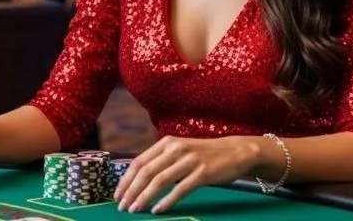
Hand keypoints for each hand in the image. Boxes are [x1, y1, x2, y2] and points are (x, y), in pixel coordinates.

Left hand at [114, 135, 262, 213]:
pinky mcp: (202, 173)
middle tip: (123, 207)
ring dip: (144, 197)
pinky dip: (167, 201)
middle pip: (146, 172)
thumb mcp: (180, 151)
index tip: (117, 195)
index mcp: (166, 143)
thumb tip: (138, 179)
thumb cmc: (204, 154)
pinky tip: (158, 210)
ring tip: (135, 210)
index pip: (139, 162)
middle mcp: (175, 149)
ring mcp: (189, 160)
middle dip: (131, 191)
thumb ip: (161, 160)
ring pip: (159, 181)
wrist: (235, 151)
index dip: (126, 180)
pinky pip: (180, 189)